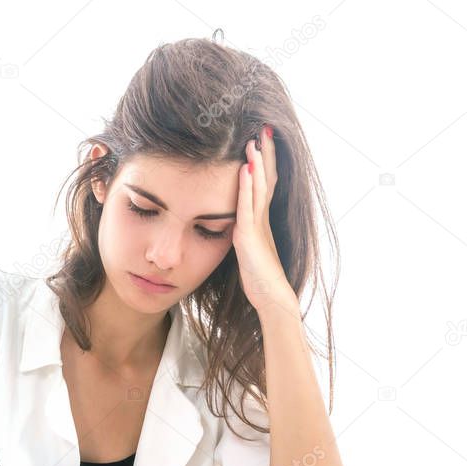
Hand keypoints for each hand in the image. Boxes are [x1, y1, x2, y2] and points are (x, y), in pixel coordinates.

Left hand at [234, 124, 299, 317]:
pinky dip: (247, 188)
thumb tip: (234, 222)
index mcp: (260, 219)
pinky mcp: (250, 237)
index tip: (261, 139)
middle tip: (265, 127)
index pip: (264, 183)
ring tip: (255, 140)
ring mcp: (258, 226)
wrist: (271, 297)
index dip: (264, 161)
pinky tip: (246, 170)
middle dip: (266, 153)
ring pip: (260, 188)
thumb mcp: (247, 248)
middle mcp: (262, 218)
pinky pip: (248, 207)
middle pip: (267, 178)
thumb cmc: (258, 277)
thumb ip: (242, 231)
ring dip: (257, 163)